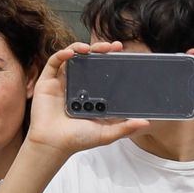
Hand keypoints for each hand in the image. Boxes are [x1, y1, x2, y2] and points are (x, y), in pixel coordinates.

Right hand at [26, 42, 150, 156]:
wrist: (54, 145)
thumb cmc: (77, 139)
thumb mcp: (106, 133)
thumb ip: (125, 127)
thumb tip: (145, 123)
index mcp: (90, 92)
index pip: (102, 69)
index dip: (110, 58)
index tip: (121, 51)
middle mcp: (77, 84)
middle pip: (88, 59)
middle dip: (99, 49)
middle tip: (111, 47)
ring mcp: (62, 82)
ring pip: (71, 56)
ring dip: (80, 47)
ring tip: (89, 48)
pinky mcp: (47, 82)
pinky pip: (53, 62)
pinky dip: (61, 54)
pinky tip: (70, 53)